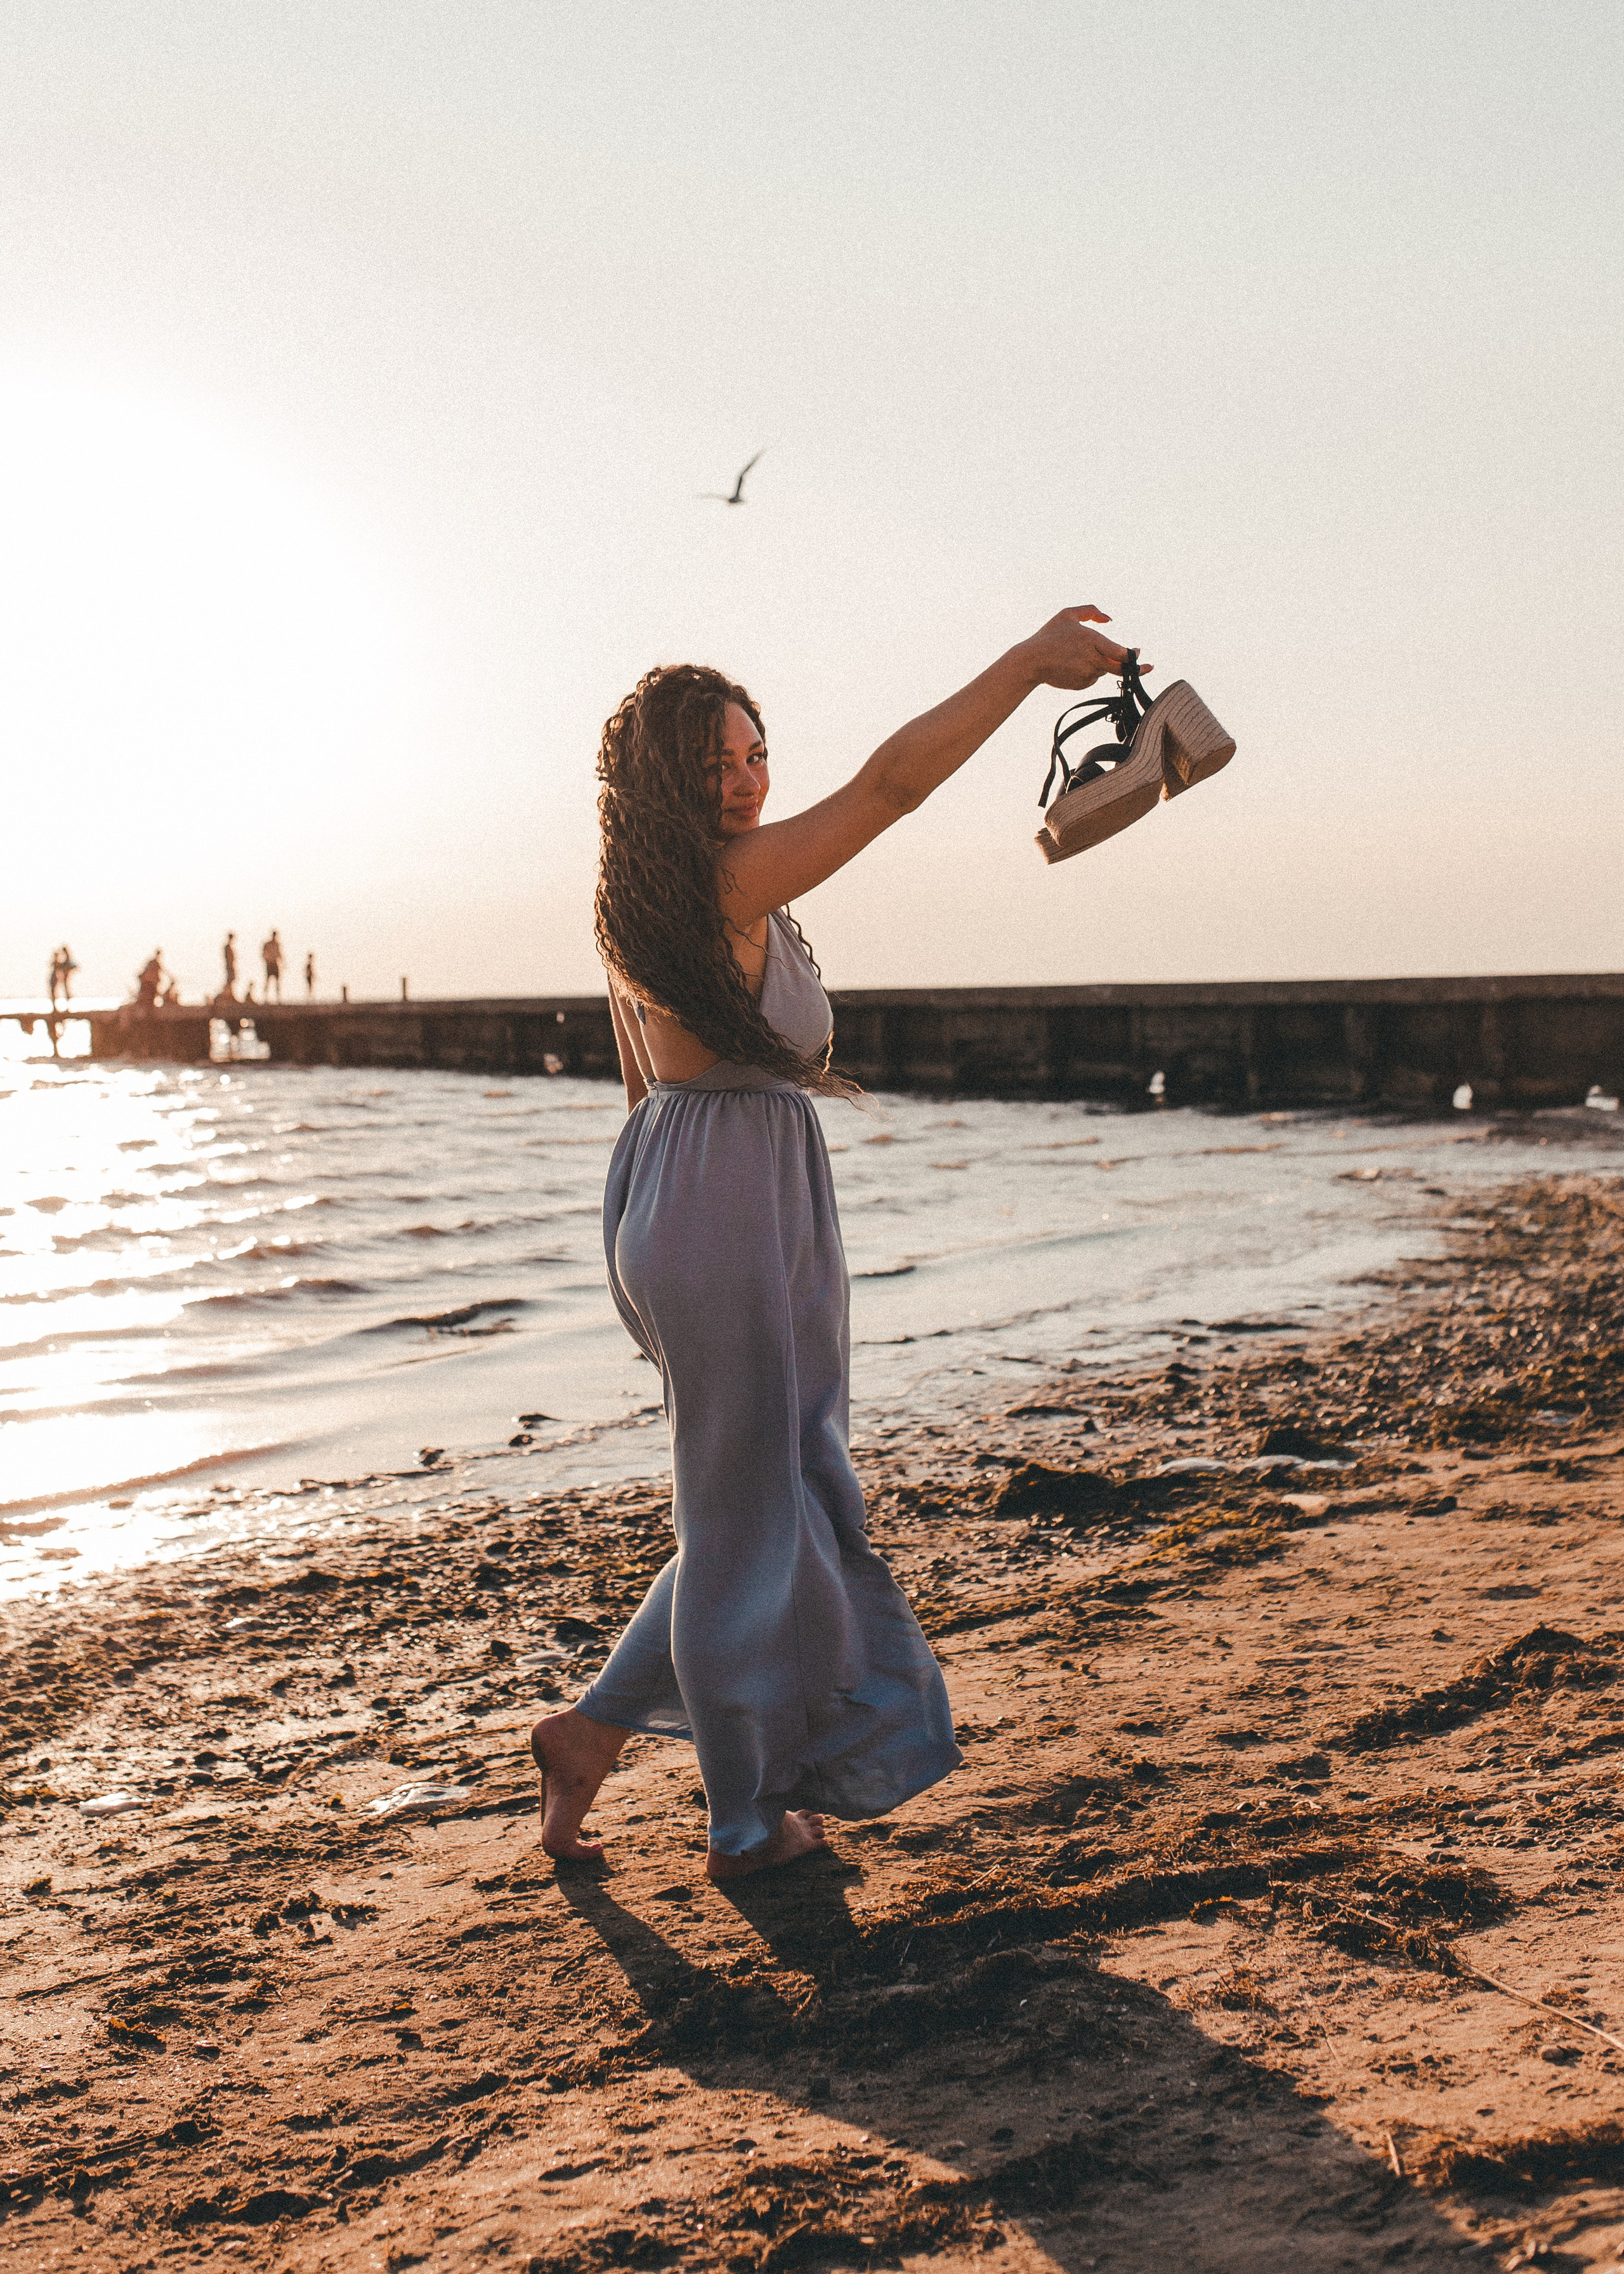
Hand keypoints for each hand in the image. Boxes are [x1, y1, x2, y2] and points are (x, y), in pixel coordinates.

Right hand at [1019, 606, 1150, 693]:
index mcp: (1092, 641)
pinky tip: (1072, 665)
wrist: (1031, 662)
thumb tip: (1109, 619)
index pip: (1121, 653)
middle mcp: (1092, 660)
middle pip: (1120, 668)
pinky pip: (1092, 678)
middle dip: (1136, 669)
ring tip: (1076, 656)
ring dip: (1099, 664)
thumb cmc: (1049, 636)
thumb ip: (1091, 612)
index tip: (1140, 652)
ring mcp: (1087, 675)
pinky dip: (1088, 672)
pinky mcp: (1080, 685)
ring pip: (1103, 671)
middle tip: (1149, 667)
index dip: (1133, 654)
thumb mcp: (1067, 615)